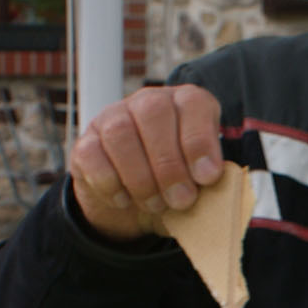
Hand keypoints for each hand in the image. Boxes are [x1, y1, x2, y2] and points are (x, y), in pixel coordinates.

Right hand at [68, 84, 225, 243]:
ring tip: (155, 205)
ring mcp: (113, 118)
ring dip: (140, 176)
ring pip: (120, 132)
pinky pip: (92, 155)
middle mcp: (148, 102)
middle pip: (154, 113)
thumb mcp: (198, 185)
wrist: (132, 204)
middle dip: (170, 164)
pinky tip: (125, 200)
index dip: (200, 140)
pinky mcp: (85, 142)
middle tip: (181, 200)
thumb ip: (209, 186)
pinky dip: (110, 183)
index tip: (207, 177)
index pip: (193, 104)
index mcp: (185, 104)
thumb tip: (222, 201)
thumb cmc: (175, 187)